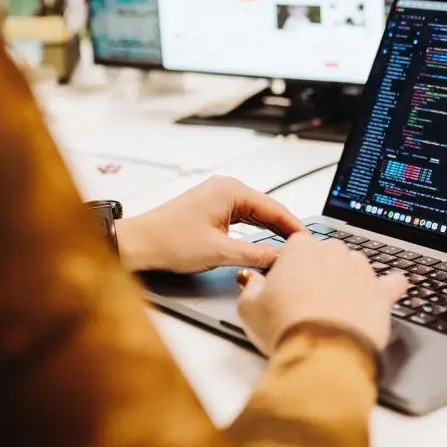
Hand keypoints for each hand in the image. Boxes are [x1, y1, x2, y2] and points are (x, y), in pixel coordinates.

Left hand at [116, 176, 305, 273]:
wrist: (137, 244)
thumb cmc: (169, 241)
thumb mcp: (219, 251)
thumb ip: (256, 254)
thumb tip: (281, 258)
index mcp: (230, 190)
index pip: (273, 208)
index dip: (294, 227)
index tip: (309, 242)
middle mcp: (225, 188)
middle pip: (266, 209)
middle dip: (285, 229)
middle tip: (304, 248)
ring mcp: (218, 198)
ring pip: (255, 214)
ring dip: (271, 230)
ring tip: (291, 248)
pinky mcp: (211, 209)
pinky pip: (242, 218)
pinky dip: (255, 230)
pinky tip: (266, 242)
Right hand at [237, 233, 408, 354]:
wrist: (322, 355)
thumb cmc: (287, 329)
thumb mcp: (249, 308)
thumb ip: (251, 287)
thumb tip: (253, 282)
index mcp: (300, 248)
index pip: (295, 247)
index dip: (290, 268)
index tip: (286, 286)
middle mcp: (333, 252)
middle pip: (326, 256)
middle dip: (319, 274)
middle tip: (307, 303)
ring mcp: (361, 271)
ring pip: (355, 268)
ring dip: (348, 281)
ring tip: (336, 309)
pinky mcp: (382, 293)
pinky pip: (392, 283)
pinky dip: (389, 287)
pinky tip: (383, 294)